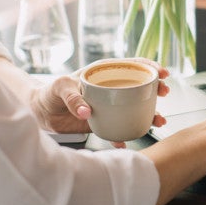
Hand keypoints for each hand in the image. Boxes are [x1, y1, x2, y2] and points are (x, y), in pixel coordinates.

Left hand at [29, 58, 169, 147]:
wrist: (41, 113)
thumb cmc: (50, 92)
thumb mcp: (60, 87)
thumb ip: (73, 97)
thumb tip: (87, 111)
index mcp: (104, 73)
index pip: (132, 65)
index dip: (149, 66)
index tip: (162, 72)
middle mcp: (111, 88)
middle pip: (140, 86)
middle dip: (157, 89)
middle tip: (164, 93)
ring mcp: (110, 106)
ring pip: (136, 108)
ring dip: (150, 114)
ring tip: (159, 120)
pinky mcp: (105, 122)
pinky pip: (119, 128)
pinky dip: (125, 135)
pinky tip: (128, 140)